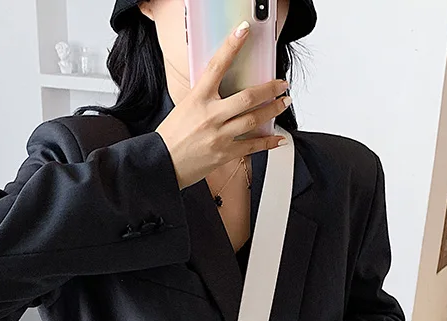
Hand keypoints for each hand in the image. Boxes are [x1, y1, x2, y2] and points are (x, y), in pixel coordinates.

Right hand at [156, 21, 290, 189]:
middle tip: (282, 84)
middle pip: (247, 97)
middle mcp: (211, 115)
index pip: (217, 66)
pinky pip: (252, 146)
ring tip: (283, 104)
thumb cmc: (172, 136)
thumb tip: (221, 89)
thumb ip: (204, 97)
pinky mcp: (225, 153)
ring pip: (254, 119)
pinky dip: (268, 142)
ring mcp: (220, 135)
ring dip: (273, 110)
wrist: (163, 163)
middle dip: (270, 89)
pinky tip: (278, 138)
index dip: (231, 46)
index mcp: (198, 98)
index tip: (243, 32)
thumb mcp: (184, 107)